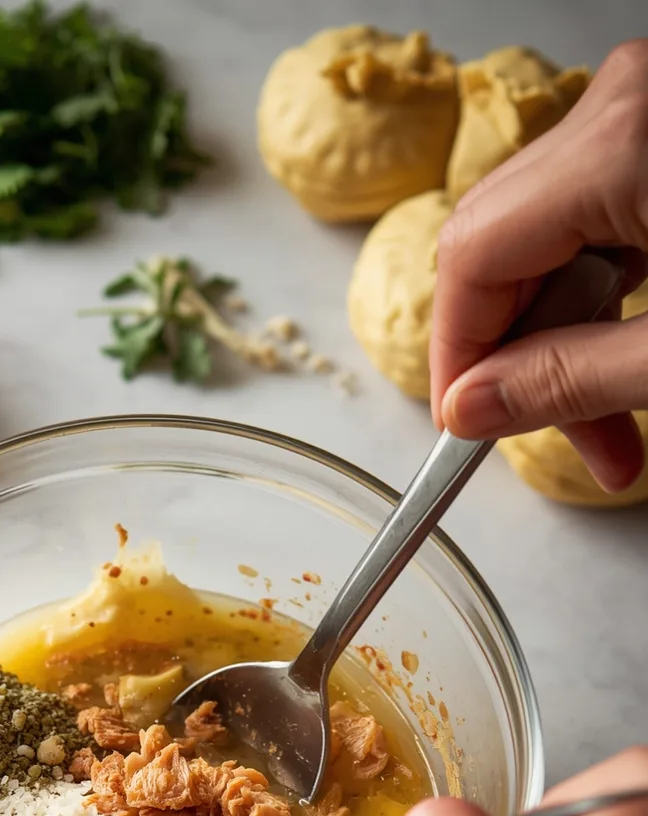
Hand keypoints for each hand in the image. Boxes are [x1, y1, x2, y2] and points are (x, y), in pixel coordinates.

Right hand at [430, 40, 647, 491]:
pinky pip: (601, 214)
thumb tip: (468, 411)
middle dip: (520, 358)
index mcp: (625, 142)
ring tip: (619, 421)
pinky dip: (611, 293)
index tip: (469, 431)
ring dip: (571, 336)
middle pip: (503, 246)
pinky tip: (634, 351)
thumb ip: (571, 380)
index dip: (458, 359)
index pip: (474, 259)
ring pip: (551, 238)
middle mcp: (626, 103)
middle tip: (566, 439)